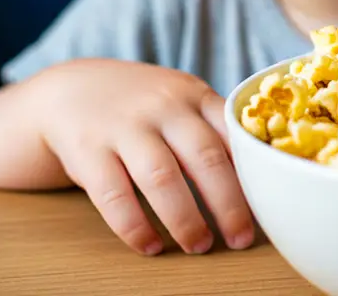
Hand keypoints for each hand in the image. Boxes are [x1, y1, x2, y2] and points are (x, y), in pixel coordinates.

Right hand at [28, 59, 251, 254]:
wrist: (67, 90)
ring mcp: (123, 126)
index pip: (233, 131)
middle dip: (227, 203)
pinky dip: (135, 226)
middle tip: (240, 238)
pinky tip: (151, 246)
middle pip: (204, 156)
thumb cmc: (141, 105)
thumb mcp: (180, 100)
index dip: (254, 170)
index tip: (270, 203)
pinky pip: (114, 196)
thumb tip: (262, 176)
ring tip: (200, 246)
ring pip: (161, 177)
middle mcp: (162, 106)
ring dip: (184, 219)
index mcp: (193, 94)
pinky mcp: (88, 150)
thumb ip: (214, 127)